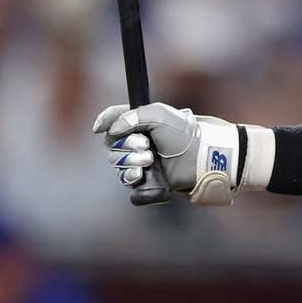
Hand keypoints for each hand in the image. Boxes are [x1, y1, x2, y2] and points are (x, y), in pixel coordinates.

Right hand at [92, 103, 242, 204]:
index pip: (113, 122)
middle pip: (112, 148)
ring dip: (130, 163)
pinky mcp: (150, 184)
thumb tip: (110, 130)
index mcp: (140, 125)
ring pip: (119, 168)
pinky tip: (140, 176)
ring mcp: (144, 166)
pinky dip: (134, 182)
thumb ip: (130, 116)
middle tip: (146, 146)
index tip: (99, 127)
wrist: (201, 156)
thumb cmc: (184, 133)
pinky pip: (132, 189)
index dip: (104, 123)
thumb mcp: (158, 114)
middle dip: (126, 146)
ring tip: (149, 160)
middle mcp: (139, 145)